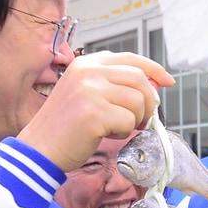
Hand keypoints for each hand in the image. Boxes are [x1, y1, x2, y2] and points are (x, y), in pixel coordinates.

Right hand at [20, 51, 173, 171]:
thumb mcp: (85, 93)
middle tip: (139, 120)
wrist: (39, 149)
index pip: (131, 58)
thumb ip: (113, 84)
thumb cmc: (64, 126)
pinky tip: (105, 135)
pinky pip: (128, 121)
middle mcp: (88, 71)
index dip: (154, 69)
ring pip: (138, 101)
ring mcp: (90, 90)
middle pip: (140, 79)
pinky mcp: (94, 113)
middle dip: (148, 102)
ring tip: (114, 128)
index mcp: (87, 63)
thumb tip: (154, 85)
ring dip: (134, 120)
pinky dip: (123, 133)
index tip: (167, 81)